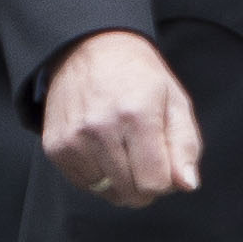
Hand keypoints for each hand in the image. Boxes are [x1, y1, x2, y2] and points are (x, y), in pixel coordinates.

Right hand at [42, 28, 201, 205]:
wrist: (89, 48)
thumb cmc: (139, 77)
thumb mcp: (175, 101)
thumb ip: (185, 146)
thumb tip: (187, 185)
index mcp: (137, 116)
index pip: (154, 184)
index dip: (165, 182)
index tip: (163, 163)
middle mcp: (101, 128)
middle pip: (131, 193)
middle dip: (144, 184)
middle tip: (143, 154)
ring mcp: (74, 139)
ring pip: (106, 191)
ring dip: (119, 179)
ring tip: (120, 146)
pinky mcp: (55, 146)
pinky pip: (84, 184)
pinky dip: (97, 174)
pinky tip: (101, 148)